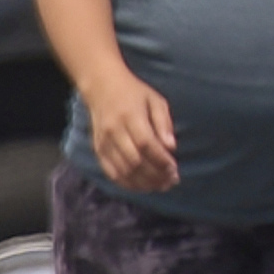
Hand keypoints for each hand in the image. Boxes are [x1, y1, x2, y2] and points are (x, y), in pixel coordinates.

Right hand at [79, 70, 179, 195]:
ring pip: (123, 171)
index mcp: (130, 116)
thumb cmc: (134, 93)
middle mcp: (114, 131)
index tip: (174, 169)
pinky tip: (142, 186)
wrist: (101, 87)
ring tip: (160, 185)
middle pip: (135, 161)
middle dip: (155, 175)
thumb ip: (164, 123)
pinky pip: (111, 173)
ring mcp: (104, 142)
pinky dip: (127, 184)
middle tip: (171, 181)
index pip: (146, 144)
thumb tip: (171, 147)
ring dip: (143, 183)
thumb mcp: (155, 100)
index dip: (161, 160)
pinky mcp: (98, 150)